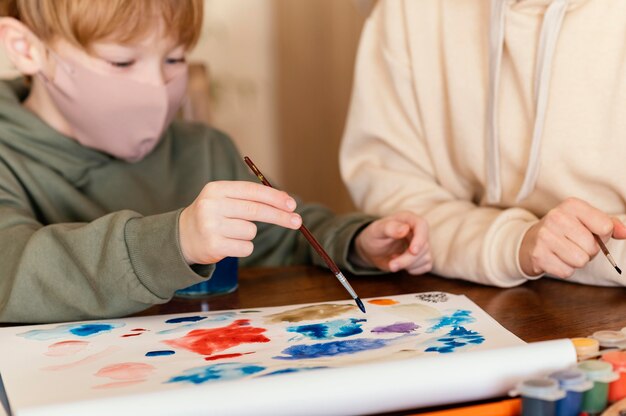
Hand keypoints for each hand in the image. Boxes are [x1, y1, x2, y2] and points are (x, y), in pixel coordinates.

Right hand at [179, 181, 301, 264]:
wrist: (182, 237)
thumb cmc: (212, 215)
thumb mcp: (224, 199)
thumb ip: (251, 198)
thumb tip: (286, 202)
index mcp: (216, 189)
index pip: (252, 191)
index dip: (275, 197)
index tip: (292, 204)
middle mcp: (212, 206)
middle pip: (256, 211)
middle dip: (280, 216)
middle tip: (297, 221)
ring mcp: (211, 226)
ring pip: (251, 231)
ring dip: (249, 234)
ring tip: (232, 232)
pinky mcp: (213, 246)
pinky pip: (246, 247)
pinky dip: (243, 247)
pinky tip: (229, 243)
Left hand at [353, 211, 431, 273]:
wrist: (372, 250)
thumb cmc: (374, 236)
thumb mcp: (377, 231)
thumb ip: (390, 228)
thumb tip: (405, 229)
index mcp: (408, 219)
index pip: (422, 225)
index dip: (420, 239)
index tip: (412, 251)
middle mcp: (417, 231)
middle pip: (424, 246)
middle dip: (408, 259)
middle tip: (392, 265)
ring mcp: (421, 244)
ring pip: (426, 257)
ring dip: (409, 265)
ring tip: (393, 262)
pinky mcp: (422, 257)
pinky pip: (426, 266)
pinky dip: (414, 270)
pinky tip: (401, 265)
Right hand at [519, 197, 625, 277]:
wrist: (529, 241)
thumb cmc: (563, 231)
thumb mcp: (585, 221)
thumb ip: (609, 224)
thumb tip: (624, 233)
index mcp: (572, 205)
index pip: (605, 227)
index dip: (602, 236)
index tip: (589, 233)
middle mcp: (556, 217)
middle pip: (593, 247)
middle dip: (588, 251)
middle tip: (573, 245)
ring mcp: (545, 236)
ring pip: (581, 260)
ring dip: (576, 261)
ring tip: (564, 252)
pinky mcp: (538, 254)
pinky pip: (566, 271)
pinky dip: (564, 269)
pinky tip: (555, 259)